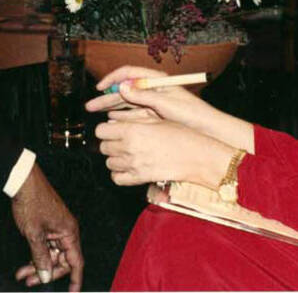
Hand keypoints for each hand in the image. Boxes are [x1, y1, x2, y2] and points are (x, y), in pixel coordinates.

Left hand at [12, 165, 83, 290]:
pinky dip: (36, 255)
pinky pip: (45, 246)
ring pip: (51, 255)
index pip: (76, 262)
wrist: (23, 181)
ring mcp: (56, 229)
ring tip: (22, 274)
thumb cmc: (32, 201)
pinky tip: (25, 264)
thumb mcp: (34, 234)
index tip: (73, 292)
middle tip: (29, 281)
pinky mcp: (47, 226)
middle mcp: (66, 231)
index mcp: (69, 232)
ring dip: (37, 265)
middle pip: (61, 261)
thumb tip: (46, 275)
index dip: (75, 279)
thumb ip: (41, 257)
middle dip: (46, 272)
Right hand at [86, 66, 253, 152]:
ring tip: (95, 114)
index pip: (128, 73)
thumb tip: (122, 88)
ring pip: (126, 103)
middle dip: (106, 97)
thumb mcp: (166, 103)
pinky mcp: (153, 115)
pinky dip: (121, 117)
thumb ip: (144, 95)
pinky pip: (133, 114)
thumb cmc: (191, 113)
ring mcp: (152, 102)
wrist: (207, 129)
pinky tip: (111, 122)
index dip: (112, 79)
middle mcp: (152, 89)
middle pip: (124, 89)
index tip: (100, 88)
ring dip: (110, 108)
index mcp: (156, 80)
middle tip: (90, 106)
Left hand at [96, 117, 233, 187]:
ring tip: (127, 153)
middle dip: (110, 143)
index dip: (105, 129)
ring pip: (109, 162)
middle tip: (122, 140)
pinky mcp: (139, 178)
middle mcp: (129, 148)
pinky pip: (117, 178)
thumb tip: (112, 120)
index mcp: (131, 130)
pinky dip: (119, 173)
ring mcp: (133, 165)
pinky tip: (127, 167)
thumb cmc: (180, 134)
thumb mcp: (156, 119)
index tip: (111, 129)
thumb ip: (131, 119)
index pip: (101, 131)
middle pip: (103, 147)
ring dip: (115, 157)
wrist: (197, 156)